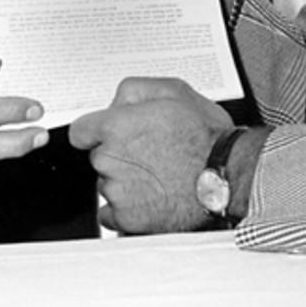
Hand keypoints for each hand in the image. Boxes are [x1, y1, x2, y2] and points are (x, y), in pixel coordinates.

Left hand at [69, 76, 232, 233]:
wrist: (225, 175)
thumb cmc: (205, 136)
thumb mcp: (173, 90)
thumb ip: (133, 90)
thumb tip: (116, 101)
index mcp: (116, 126)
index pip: (80, 131)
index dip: (95, 131)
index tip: (105, 135)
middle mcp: (110, 159)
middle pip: (99, 156)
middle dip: (118, 153)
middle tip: (149, 150)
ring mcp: (116, 190)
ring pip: (107, 183)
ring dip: (124, 180)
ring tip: (158, 172)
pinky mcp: (126, 217)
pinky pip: (111, 213)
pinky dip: (126, 207)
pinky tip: (149, 195)